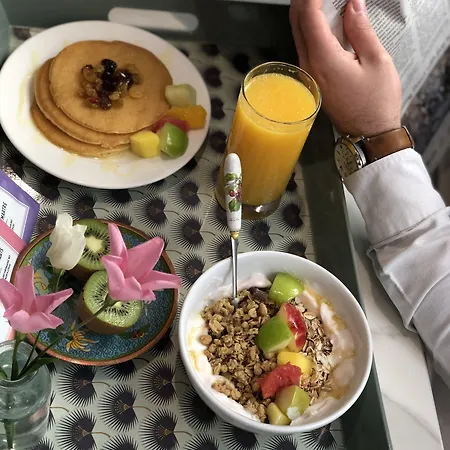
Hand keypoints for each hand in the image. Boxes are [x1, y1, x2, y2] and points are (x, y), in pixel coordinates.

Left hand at [290, 0, 401, 136]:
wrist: (368, 134)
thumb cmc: (376, 103)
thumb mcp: (377, 61)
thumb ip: (361, 29)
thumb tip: (352, 4)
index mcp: (323, 59)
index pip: (308, 15)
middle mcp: (309, 66)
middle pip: (296, 22)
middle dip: (306, 0)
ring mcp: (308, 74)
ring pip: (299, 34)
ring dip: (308, 13)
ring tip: (326, 3)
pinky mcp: (312, 79)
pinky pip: (305, 47)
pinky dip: (312, 29)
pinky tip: (326, 22)